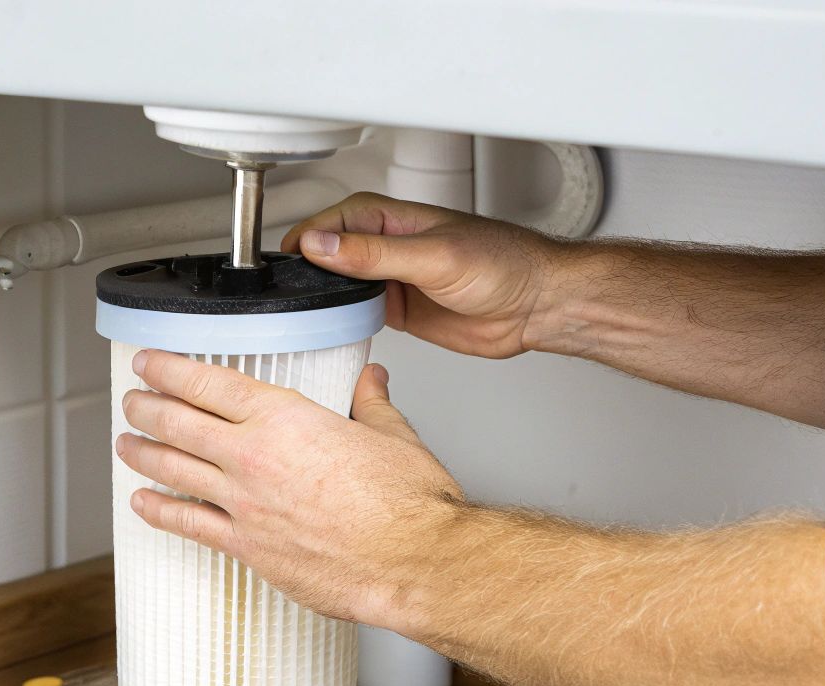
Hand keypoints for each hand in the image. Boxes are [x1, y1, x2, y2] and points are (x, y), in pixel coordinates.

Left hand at [116, 349, 462, 626]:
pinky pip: (188, 525)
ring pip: (173, 470)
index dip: (169, 370)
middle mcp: (253, 459)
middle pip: (178, 423)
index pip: (209, 384)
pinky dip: (159, 512)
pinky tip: (143, 504)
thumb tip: (371, 382)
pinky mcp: (246, 547)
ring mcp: (244, 504)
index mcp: (285, 420)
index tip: (150, 363)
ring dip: (143, 453)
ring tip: (126, 442)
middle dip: (146, 407)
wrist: (412, 563)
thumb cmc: (408, 507)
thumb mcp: (393, 437)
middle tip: (133, 400)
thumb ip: (371, 405)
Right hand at [281, 192, 563, 358]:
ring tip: (301, 309)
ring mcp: (392, 279)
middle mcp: (389, 246)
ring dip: (322, 294)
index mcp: (394, 219)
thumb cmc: (506, 264)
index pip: (334, 221)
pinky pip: (357, 312)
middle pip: (330, 252)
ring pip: (340, 284)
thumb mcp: (434, 257)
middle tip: (286, 288)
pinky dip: (342, 320)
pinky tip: (332, 328)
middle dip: (307, 267)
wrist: (538, 306)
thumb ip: (375, 254)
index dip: (307, 237)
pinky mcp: (399, 309)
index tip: (288, 259)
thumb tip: (324, 245)